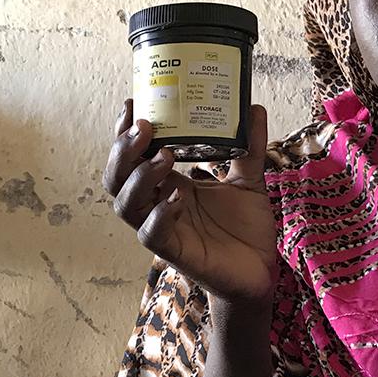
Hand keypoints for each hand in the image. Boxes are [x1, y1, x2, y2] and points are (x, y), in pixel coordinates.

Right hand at [102, 99, 278, 306]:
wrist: (260, 272)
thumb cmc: (245, 229)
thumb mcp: (249, 180)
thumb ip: (249, 147)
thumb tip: (254, 108)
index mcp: (168, 183)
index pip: (133, 155)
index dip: (125, 132)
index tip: (133, 104)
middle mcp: (157, 203)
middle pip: (117, 177)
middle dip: (123, 150)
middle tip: (143, 128)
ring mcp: (162, 228)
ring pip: (126, 204)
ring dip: (139, 177)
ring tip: (163, 156)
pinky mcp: (174, 252)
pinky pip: (151, 234)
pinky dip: (159, 214)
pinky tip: (175, 197)